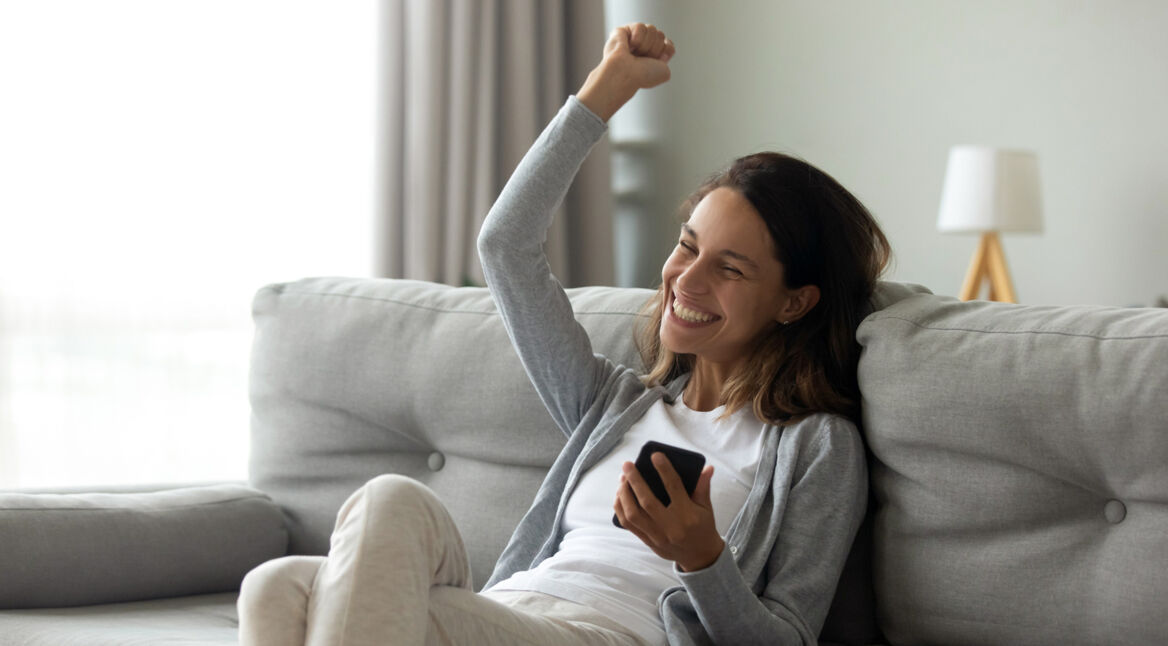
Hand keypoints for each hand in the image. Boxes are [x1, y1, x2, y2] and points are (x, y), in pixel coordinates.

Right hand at [577, 22, 675, 121]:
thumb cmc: (642, 76)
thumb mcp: (665, 72)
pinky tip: (629, 46)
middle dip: (655, 48)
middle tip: (641, 59)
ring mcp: (632, 39)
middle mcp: (642, 49)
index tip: (654, 63)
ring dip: (646, 43)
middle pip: (660, 35)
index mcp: (651, 58)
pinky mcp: (621, 31)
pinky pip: (640, 26)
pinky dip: (637, 36)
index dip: (664, 52)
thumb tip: (663, 39)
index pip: (668, 45)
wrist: (625, 74)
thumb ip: (669, 53)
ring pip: (652, 29)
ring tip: (634, 54)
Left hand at [612, 452, 723, 571]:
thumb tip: (707, 467)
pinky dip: (620, 508)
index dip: (664, 470)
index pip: (674, 488)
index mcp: (687, 515)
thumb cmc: (703, 527)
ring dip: (624, 494)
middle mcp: (671, 527)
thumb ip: (703, 487)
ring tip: (622, 479)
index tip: (655, 455)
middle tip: (627, 465)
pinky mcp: (648, 542)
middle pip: (647, 501)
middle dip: (634, 480)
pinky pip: (628, 525)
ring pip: (633, 514)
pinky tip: (620, 496)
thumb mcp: (706, 508)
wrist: (700, 557)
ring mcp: (657, 536)